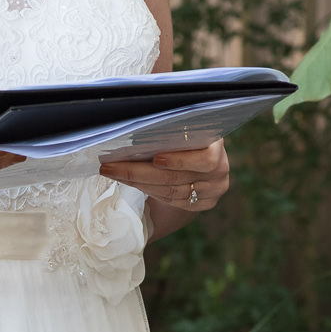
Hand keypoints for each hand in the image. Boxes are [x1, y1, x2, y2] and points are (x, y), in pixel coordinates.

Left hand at [97, 138, 229, 213]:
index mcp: (217, 145)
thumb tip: (135, 127)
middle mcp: (220, 169)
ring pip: (169, 191)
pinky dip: (148, 191)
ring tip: (113, 173)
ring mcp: (213, 189)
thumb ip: (172, 130)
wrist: (202, 159)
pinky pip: (171, 200)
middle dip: (138, 172)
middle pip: (176, 178)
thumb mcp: (185, 128)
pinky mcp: (204, 204)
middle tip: (110, 166)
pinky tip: (130, 182)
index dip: (179, 160)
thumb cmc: (188, 137)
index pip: (204, 159)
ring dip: (137, 183)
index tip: (155, 158)